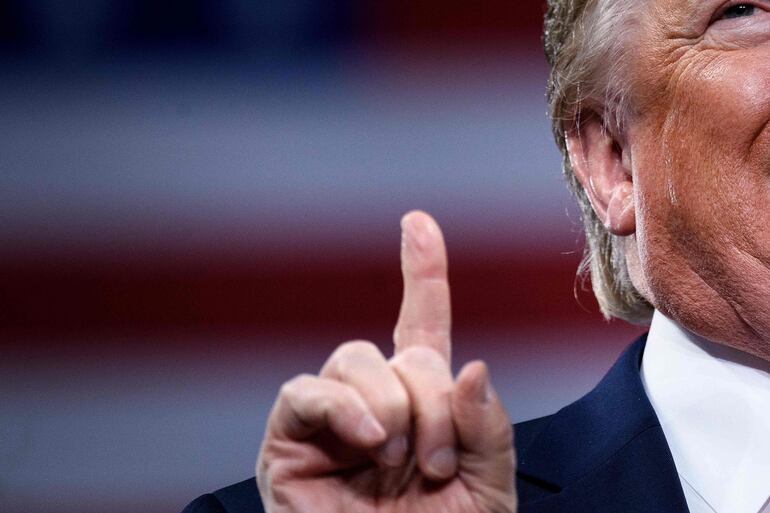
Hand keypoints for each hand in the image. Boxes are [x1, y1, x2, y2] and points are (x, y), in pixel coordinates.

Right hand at [256, 211, 516, 512]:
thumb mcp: (487, 492)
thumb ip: (487, 428)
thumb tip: (469, 364)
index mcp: (423, 409)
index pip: (422, 326)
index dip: (422, 273)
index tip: (418, 223)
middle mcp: (373, 405)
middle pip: (398, 348)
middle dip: (428, 396)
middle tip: (433, 462)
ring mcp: (329, 422)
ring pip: (353, 358)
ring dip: (390, 404)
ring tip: (397, 458)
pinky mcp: (287, 444)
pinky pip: (303, 393)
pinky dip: (341, 405)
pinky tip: (367, 437)